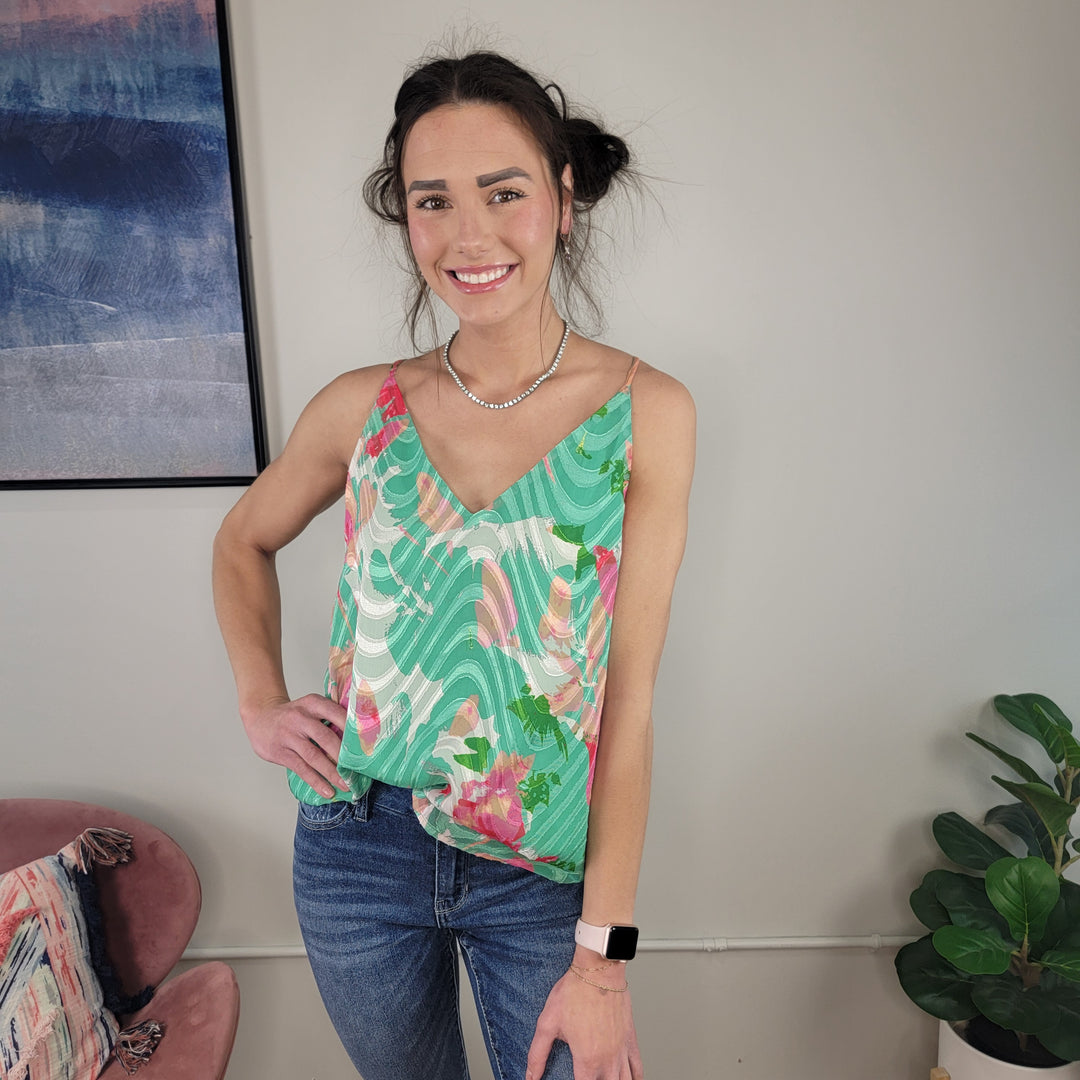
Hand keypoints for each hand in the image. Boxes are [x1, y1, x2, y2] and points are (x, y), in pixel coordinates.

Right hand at [241, 694, 348, 798]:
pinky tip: (327, 790)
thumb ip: (329, 716)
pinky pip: (301, 769)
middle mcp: (300, 717)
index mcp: (312, 703)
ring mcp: (289, 735)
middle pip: (326, 738)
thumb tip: (357, 737)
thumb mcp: (309, 706)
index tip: (366, 744)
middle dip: (344, 756)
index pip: (336, 713)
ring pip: (314, 756)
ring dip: (332, 773)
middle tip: (358, 770)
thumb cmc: (293, 715)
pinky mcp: (280, 752)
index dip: (352, 729)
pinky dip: (316, 781)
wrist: (260, 717)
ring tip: (345, 785)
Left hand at [525, 957, 642, 1079]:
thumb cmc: (574, 991)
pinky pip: (638, 1067)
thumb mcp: (548, 1022)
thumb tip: (530, 1075)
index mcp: (588, 1060)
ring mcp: (622, 1050)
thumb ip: (537, 1054)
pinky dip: (636, 1078)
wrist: (598, 969)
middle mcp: (608, 1059)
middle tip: (589, 1079)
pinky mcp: (630, 1038)